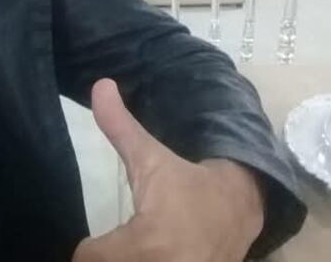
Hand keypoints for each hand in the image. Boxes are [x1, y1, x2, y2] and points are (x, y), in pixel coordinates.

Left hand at [73, 79, 263, 261]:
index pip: (91, 260)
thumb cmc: (191, 187)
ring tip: (118, 250)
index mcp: (146, 244)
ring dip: (120, 261)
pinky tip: (140, 257)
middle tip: (101, 248)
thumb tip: (99, 86)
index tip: (89, 241)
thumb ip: (120, 128)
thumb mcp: (153, 158)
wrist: (243, 214)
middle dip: (103, 260)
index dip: (86, 250)